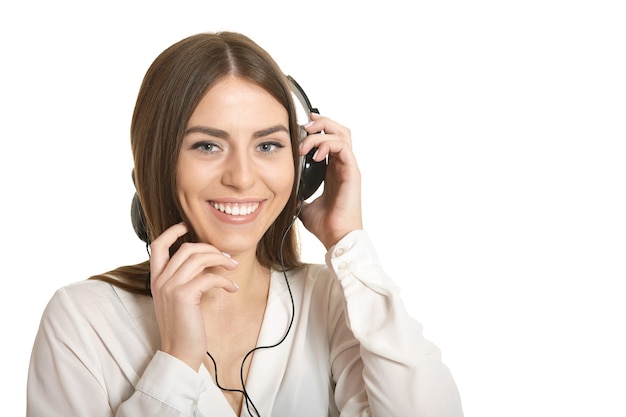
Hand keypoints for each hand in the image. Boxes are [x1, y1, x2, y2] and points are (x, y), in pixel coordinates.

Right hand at [149, 223, 238, 369]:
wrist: (179, 353)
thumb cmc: (183, 326)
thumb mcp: (178, 298)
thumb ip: (182, 279)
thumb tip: (203, 260)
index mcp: (156, 279)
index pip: (158, 245)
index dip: (172, 231)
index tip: (188, 225)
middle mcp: (160, 280)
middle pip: (186, 249)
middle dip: (210, 248)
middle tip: (227, 257)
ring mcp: (170, 286)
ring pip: (198, 258)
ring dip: (221, 260)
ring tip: (233, 268)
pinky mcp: (183, 295)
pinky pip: (209, 277)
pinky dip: (225, 280)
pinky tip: (233, 287)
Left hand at [298, 113, 362, 248]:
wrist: (335, 236)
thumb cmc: (324, 224)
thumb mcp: (303, 204)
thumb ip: (298, 193)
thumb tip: (282, 191)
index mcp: (333, 170)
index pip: (330, 139)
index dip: (318, 130)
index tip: (301, 128)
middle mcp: (343, 166)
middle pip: (339, 131)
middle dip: (321, 122)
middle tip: (304, 125)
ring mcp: (349, 168)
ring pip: (342, 134)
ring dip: (323, 131)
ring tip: (307, 137)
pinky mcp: (352, 172)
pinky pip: (343, 147)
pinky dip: (328, 144)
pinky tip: (314, 154)